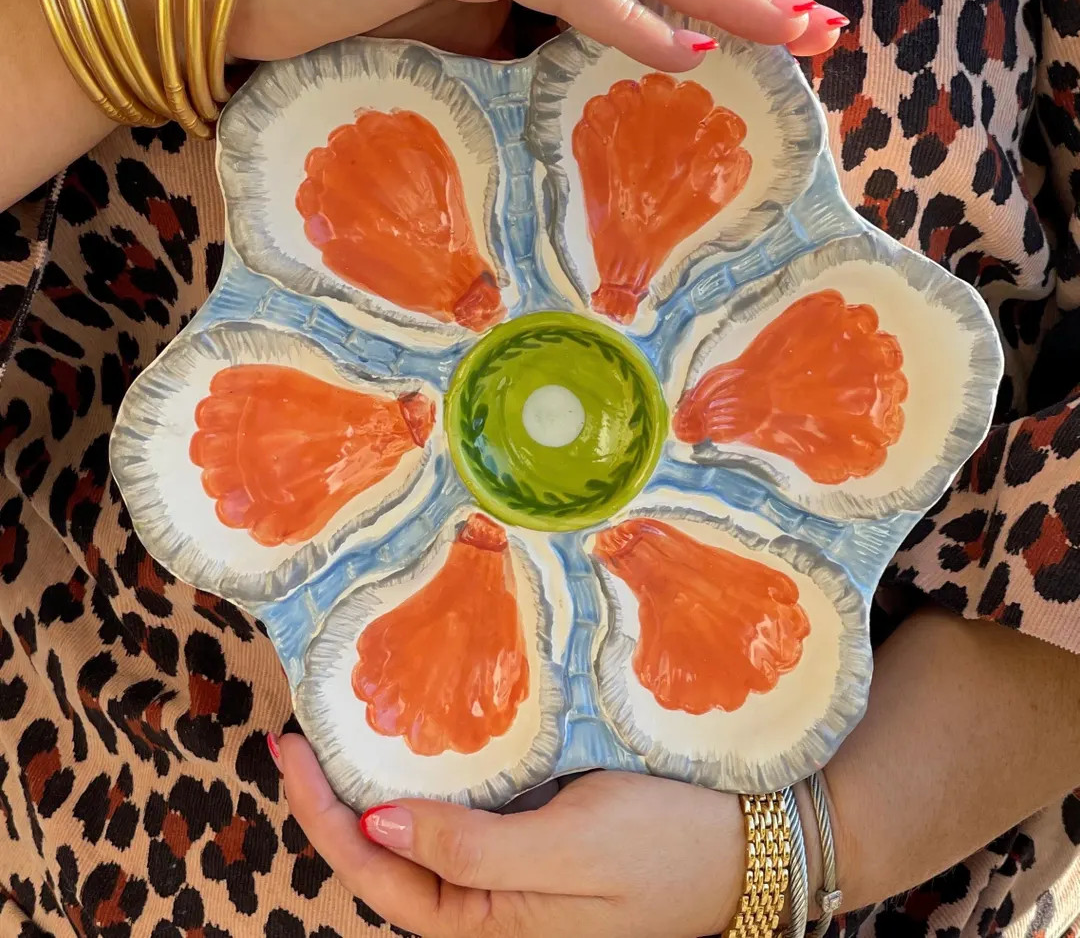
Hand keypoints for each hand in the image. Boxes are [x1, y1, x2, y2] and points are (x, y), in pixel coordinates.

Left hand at [277, 734, 745, 937]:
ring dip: (376, 786)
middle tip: (299, 736)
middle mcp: (491, 905)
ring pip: (421, 834)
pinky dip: (429, 776)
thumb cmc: (667, 849)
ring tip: (339, 734)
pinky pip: (463, 813)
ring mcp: (513, 870)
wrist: (753, 841)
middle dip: (334, 801)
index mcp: (489, 924)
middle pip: (387, 858)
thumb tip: (374, 821)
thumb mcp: (568, 851)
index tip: (291, 751)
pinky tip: (417, 740)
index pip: (378, 874)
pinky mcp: (537, 834)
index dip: (324, 816)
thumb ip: (471, 847)